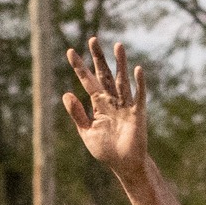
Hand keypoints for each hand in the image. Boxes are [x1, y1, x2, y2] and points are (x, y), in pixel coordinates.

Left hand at [64, 38, 148, 182]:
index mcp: (98, 104)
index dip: (79, 68)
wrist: (124, 164)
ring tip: (117, 45)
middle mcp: (112, 100)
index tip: (70, 52)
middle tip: (92, 40)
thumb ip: (77, 114)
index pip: (87, 81)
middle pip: (105, 75)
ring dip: (120, 64)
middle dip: (99, 58)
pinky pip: (138, 96)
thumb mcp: (87, 133)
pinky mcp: (137, 113)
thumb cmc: (106, 149)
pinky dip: (139, 84)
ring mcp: (125, 105)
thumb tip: (66, 94)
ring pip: (122, 80)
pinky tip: (137, 70)